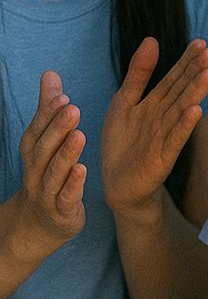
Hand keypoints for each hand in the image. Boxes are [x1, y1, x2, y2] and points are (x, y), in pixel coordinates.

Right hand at [14, 71, 86, 252]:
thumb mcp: (45, 142)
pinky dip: (72, 184)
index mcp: (33, 152)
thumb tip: (50, 73)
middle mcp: (35, 171)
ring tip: (80, 135)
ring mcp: (46, 193)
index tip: (62, 95)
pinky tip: (83, 170)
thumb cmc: (46, 174)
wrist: (38, 225)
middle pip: (43, 149)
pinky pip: (65, 198)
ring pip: (53, 173)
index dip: (47, 114)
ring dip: (66, 154)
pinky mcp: (61, 212)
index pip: (37, 130)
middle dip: (56, 128)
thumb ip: (48, 109)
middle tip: (73, 108)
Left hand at [101, 37, 207, 214]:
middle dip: (196, 71)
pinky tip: (195, 110)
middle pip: (182, 90)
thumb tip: (152, 39)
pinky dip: (184, 125)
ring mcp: (165, 136)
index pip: (174, 77)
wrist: (118, 184)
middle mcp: (164, 117)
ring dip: (195, 93)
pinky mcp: (162, 157)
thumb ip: (138, 73)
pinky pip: (174, 139)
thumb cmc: (122, 143)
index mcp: (155, 102)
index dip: (187, 60)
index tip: (201, 42)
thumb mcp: (124, 101)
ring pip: (181, 110)